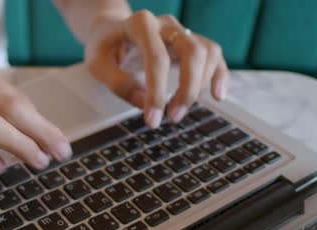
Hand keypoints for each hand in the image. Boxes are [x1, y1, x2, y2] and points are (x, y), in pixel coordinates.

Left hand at [85, 10, 229, 127]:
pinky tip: (218, 95)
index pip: (157, 58)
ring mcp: (180, 31)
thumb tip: (143, 102)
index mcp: (139, 24)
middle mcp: (165, 24)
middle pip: (192, 51)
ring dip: (199, 86)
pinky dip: (219, 74)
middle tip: (172, 118)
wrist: (111, 32)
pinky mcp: (190, 42)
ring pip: (207, 53)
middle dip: (186, 90)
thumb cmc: (104, 47)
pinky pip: (214, 54)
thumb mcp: (96, 64)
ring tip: (179, 111)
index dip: (157, 92)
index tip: (152, 119)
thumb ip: (117, 82)